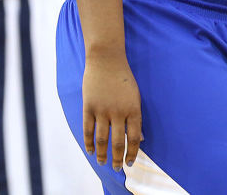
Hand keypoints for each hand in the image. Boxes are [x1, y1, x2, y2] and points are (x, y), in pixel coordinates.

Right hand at [82, 49, 141, 171]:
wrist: (106, 59)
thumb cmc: (123, 78)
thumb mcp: (135, 96)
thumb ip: (135, 117)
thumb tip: (139, 139)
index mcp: (133, 109)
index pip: (134, 138)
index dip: (132, 153)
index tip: (131, 162)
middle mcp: (118, 112)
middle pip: (118, 142)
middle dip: (118, 158)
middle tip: (117, 168)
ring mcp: (102, 110)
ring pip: (102, 139)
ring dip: (102, 154)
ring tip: (102, 162)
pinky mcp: (89, 106)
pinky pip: (88, 129)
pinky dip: (88, 142)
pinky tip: (90, 150)